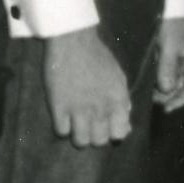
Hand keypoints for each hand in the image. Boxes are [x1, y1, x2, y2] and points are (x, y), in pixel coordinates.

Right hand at [43, 28, 133, 146]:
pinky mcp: (58, 106)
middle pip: (99, 141)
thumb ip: (123, 102)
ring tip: (76, 126)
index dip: (113, 133)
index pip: (120, 133)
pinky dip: (62, 128)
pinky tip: (63, 119)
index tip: (107, 127)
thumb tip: (125, 124)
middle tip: (90, 126)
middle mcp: (100, 108)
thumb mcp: (119, 78)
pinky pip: (61, 131)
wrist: (73, 42)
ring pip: (80, 141)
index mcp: (118, 101)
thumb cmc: (98, 57)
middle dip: (95, 137)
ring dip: (79, 136)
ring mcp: (78, 109)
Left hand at [152, 17, 183, 112]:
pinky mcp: (169, 58)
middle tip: (153, 100)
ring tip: (149, 93)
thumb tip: (167, 89)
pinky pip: (165, 74)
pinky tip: (149, 83)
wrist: (166, 8)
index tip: (168, 108)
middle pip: (183, 86)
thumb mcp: (169, 46)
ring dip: (162, 89)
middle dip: (170, 95)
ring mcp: (180, 61)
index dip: (182, 99)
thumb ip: (168, 67)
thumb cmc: (171, 25)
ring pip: (173, 81)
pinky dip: (158, 80)